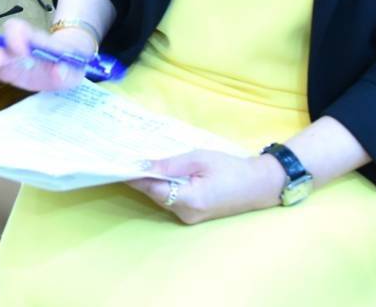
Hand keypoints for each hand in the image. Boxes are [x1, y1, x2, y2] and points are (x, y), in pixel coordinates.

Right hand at [0, 17, 88, 92]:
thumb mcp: (75, 67)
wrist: (66, 61)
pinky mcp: (5, 70)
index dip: (16, 38)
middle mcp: (18, 46)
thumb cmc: (70, 60)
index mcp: (35, 41)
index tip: (21, 52)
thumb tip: (59, 72)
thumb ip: (68, 70)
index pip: (19, 29)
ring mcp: (9, 58)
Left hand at [129, 151, 285, 224]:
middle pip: (155, 194)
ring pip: (162, 197)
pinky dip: (166, 187)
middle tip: (125, 157)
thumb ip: (171, 164)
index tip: (116, 164)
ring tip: (140, 161)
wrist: (259, 185)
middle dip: (142, 177)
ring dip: (153, 182)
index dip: (134, 177)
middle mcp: (186, 214)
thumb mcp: (199, 158)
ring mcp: (190, 217)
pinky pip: (172, 199)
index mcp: (189, 199)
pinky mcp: (194, 215)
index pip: (151, 189)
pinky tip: (161, 172)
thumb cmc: (231, 168)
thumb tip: (143, 165)